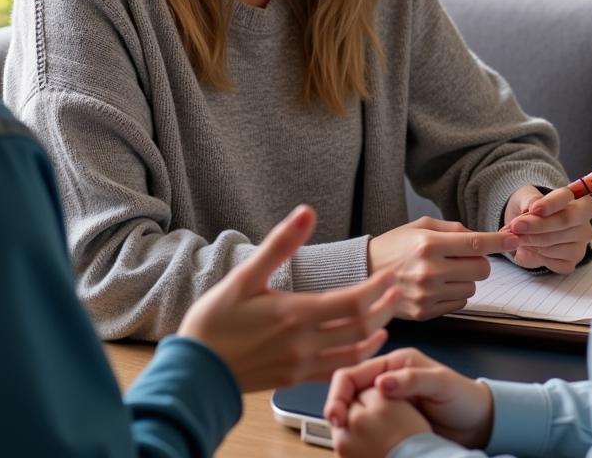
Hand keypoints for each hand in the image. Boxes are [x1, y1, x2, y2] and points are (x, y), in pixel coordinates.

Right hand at [178, 205, 399, 391]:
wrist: (195, 372)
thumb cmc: (215, 322)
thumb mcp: (245, 276)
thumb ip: (279, 244)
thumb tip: (306, 212)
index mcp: (295, 314)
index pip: (352, 303)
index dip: (376, 289)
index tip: (388, 274)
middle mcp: (304, 343)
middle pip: (361, 329)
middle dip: (384, 309)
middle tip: (396, 291)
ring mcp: (301, 365)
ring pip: (353, 353)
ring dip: (376, 334)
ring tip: (388, 316)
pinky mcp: (294, 379)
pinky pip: (336, 370)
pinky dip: (357, 357)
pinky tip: (362, 346)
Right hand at [326, 348, 492, 449]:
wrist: (479, 424)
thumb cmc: (463, 398)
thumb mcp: (441, 383)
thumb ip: (412, 379)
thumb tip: (381, 382)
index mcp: (395, 363)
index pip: (356, 371)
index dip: (341, 391)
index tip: (337, 414)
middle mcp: (387, 379)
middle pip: (349, 389)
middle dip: (338, 406)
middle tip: (336, 428)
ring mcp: (388, 401)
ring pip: (354, 407)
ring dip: (345, 420)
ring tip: (341, 438)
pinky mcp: (392, 421)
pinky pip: (367, 424)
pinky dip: (357, 432)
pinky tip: (355, 443)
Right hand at [368, 217, 517, 319]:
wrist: (365, 271)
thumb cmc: (395, 245)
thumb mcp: (420, 226)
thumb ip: (453, 229)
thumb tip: (480, 236)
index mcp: (429, 245)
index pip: (475, 244)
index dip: (498, 241)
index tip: (513, 239)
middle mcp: (429, 271)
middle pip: (481, 269)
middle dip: (478, 262)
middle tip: (462, 258)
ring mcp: (427, 295)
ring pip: (472, 289)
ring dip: (465, 279)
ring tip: (444, 272)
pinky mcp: (425, 312)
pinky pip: (460, 304)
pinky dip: (455, 294)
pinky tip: (437, 285)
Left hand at [503, 182, 591, 273]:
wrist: (526, 228)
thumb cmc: (531, 208)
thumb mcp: (527, 198)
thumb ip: (529, 200)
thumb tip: (533, 206)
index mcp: (577, 201)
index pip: (571, 198)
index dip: (551, 203)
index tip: (534, 209)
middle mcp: (583, 224)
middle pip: (565, 221)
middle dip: (538, 224)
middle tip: (516, 226)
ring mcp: (579, 245)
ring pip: (556, 244)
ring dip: (531, 240)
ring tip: (515, 236)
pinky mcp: (570, 263)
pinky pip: (553, 262)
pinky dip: (535, 255)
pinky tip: (526, 248)